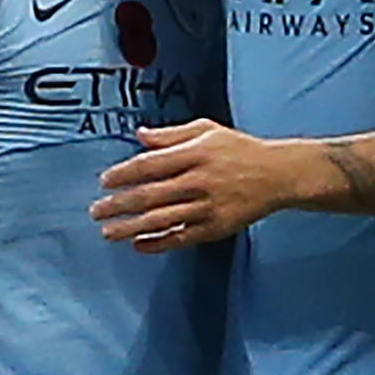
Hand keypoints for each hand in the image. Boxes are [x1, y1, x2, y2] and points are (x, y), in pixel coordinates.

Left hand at [92, 120, 323, 251]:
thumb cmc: (239, 149)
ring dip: (131, 227)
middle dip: (119, 204)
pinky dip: (158, 242)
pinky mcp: (216, 227)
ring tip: (108, 232)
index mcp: (195, 154)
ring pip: (161, 220)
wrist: (278, 175)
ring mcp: (208, 207)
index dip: (124, 174)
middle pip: (150, 195)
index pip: (150, 165)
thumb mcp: (207, 130)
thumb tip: (138, 135)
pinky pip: (181, 238)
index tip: (104, 181)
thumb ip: (171, 135)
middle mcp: (199, 180)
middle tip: (96, 210)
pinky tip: (138, 244)